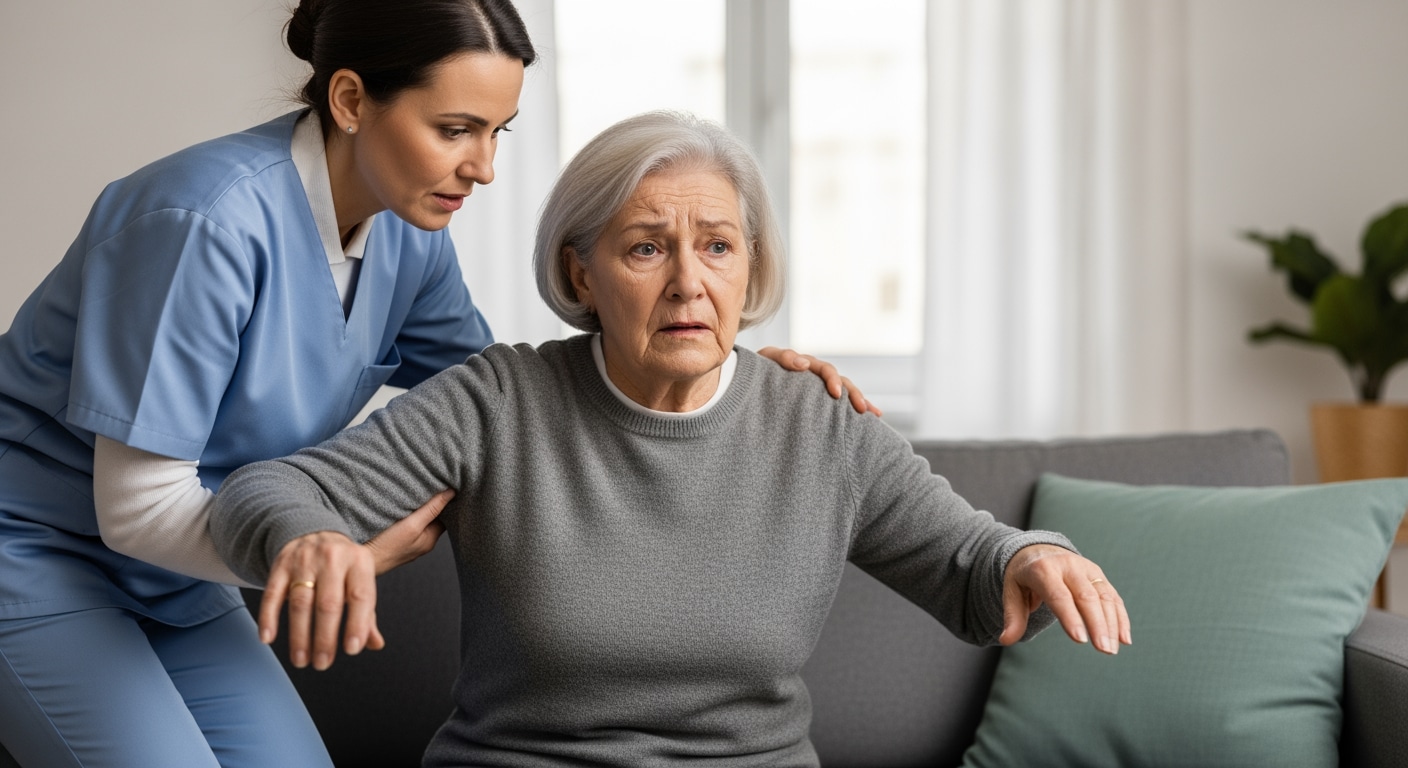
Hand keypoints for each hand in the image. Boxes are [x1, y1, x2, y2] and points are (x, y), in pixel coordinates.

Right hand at [260, 531, 380, 670]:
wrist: (314, 531)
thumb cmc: (342, 566)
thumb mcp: (359, 580)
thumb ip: (367, 613)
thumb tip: (375, 644)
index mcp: (359, 561)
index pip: (360, 596)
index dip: (357, 624)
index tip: (352, 650)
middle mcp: (332, 558)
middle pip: (328, 603)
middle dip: (325, 638)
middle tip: (322, 664)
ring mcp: (304, 561)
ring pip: (300, 602)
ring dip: (299, 636)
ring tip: (302, 661)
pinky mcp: (280, 565)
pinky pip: (272, 593)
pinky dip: (269, 617)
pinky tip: (268, 639)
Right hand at [366, 489, 453, 573]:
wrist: (360, 561)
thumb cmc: (386, 547)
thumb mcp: (412, 525)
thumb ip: (431, 509)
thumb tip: (451, 493)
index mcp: (430, 539)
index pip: (446, 516)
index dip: (446, 500)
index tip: (444, 484)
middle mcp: (421, 542)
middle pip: (432, 517)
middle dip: (431, 502)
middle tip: (429, 484)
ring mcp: (408, 542)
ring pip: (418, 520)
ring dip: (417, 507)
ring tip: (414, 491)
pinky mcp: (394, 540)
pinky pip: (405, 524)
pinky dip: (406, 513)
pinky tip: (399, 505)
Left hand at [757, 346, 881, 415]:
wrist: (744, 385)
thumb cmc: (752, 374)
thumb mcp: (763, 362)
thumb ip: (781, 358)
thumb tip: (804, 363)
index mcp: (799, 363)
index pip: (820, 367)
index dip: (830, 378)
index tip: (836, 393)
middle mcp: (812, 372)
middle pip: (837, 380)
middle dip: (850, 392)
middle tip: (860, 408)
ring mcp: (815, 386)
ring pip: (843, 389)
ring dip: (858, 399)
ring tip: (872, 413)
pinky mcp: (818, 399)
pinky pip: (840, 402)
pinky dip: (857, 405)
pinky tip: (875, 414)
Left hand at [999, 544, 1130, 654]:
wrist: (1037, 549)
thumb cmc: (1023, 576)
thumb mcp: (1012, 591)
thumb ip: (1013, 616)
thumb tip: (1005, 640)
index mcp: (1043, 569)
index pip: (1059, 595)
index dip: (1070, 617)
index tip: (1080, 639)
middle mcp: (1068, 566)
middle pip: (1087, 597)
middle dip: (1097, 624)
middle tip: (1104, 650)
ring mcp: (1086, 569)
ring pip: (1104, 596)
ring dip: (1112, 624)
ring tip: (1112, 650)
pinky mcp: (1098, 574)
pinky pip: (1113, 596)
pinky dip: (1120, 617)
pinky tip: (1124, 639)